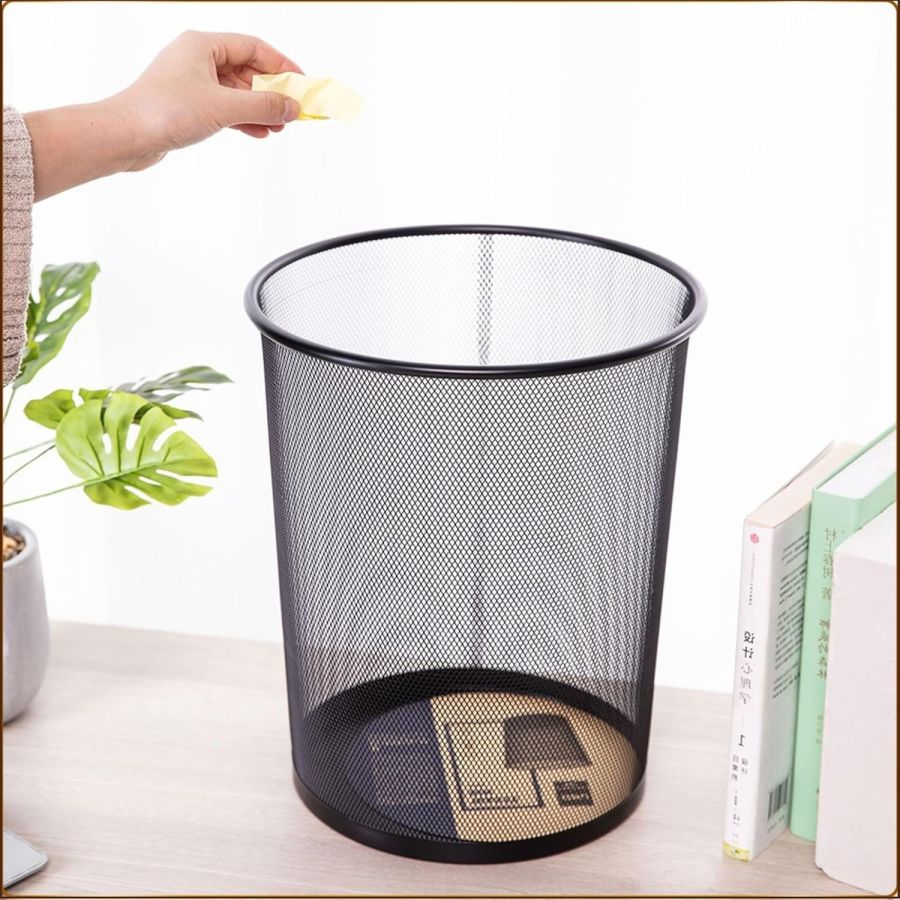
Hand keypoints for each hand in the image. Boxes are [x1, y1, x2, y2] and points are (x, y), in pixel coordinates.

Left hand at [24, 31, 302, 199]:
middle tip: (293, 109)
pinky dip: (244, 120)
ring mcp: (192, 83)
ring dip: (260, 109)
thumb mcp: (224, 107)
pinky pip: (225, 108)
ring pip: (237, 92)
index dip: (281, 64)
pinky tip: (260, 133)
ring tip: (280, 126)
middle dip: (272, 92)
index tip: (301, 82)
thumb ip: (263, 107)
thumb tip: (292, 107)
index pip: (253, 48)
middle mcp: (196, 59)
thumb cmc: (165, 112)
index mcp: (202, 45)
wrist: (126, 135)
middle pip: (247, 70)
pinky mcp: (188, 106)